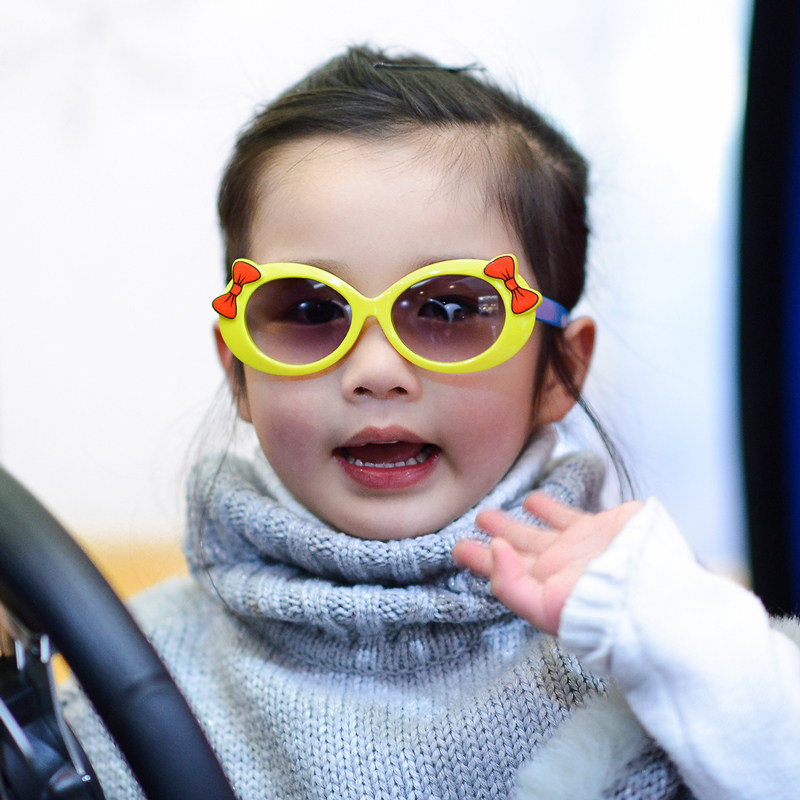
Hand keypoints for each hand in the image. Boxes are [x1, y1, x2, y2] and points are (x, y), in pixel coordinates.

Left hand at [452, 493, 642, 634]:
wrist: (653, 592)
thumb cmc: (600, 608)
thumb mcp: (545, 607)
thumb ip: (511, 584)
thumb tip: (493, 549)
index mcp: (541, 589)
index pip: (503, 574)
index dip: (480, 560)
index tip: (458, 547)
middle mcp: (557, 569)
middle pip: (516, 551)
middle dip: (493, 539)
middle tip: (470, 523)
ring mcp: (577, 548)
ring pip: (535, 532)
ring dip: (512, 523)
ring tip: (489, 511)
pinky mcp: (599, 528)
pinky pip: (566, 515)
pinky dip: (548, 507)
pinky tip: (534, 499)